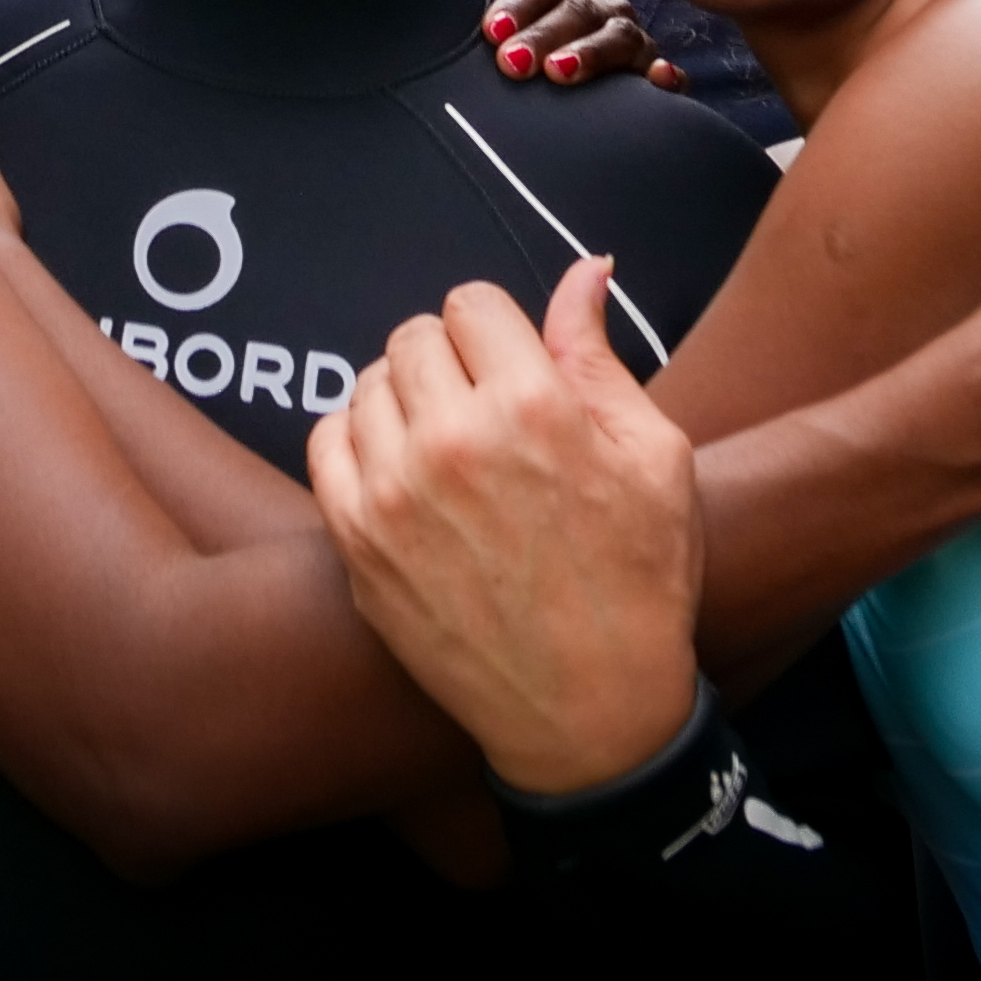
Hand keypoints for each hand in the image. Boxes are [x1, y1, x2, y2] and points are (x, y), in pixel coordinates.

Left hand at [308, 258, 705, 793]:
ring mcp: (393, 496)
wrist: (591, 714)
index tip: (513, 371)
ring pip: (367, 386)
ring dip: (403, 402)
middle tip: (485, 413)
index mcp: (534, 407)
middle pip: (413, 337)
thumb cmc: (640, 585)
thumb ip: (599, 354)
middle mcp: (453, 442)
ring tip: (448, 450)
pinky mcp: (356, 545)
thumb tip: (585, 266)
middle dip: (450, 362)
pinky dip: (356, 444)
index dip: (497, 332)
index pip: (471, 304)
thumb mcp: (654, 457)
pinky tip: (401, 474)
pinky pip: (325, 443)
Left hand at [465, 0, 681, 90]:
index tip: (492, 31)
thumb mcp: (489, 13)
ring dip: (593, 52)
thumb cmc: (508, 47)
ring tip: (560, 71)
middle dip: (545, 34)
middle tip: (513, 62)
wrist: (532, 97)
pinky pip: (669, 76)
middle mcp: (601, 11)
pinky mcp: (651, 81)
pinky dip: (665, 76)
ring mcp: (631, 44)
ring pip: (623, 37)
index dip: (522, 3)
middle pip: (581, 11)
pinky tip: (657, 78)